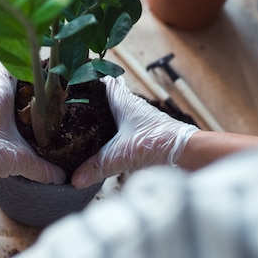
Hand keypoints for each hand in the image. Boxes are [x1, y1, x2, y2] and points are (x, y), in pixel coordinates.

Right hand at [72, 76, 198, 187]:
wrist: (184, 152)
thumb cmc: (159, 142)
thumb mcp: (120, 155)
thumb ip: (96, 165)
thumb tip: (75, 178)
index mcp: (123, 101)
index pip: (104, 81)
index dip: (90, 79)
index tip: (74, 82)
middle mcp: (131, 106)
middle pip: (108, 97)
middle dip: (93, 101)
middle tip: (74, 105)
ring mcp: (139, 119)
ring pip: (116, 112)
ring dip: (103, 117)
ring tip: (84, 124)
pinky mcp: (144, 132)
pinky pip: (124, 127)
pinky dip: (114, 132)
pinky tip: (105, 142)